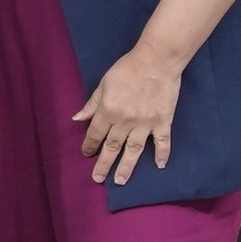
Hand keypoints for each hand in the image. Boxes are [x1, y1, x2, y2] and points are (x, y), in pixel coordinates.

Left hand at [75, 48, 182, 185]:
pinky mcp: (162, 122)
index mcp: (108, 111)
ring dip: (127, 167)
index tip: (87, 154)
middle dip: (104, 164)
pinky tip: (160, 165)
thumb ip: (92, 103)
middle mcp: (124, 121)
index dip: (89, 145)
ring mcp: (145, 124)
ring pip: (133, 150)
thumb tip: (77, 118)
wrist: (157, 60)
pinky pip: (162, 142)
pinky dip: (162, 154)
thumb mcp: (104, 83)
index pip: (95, 134)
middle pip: (112, 147)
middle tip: (98, 179)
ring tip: (121, 181)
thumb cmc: (128, 68)